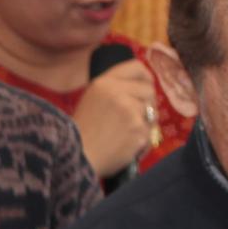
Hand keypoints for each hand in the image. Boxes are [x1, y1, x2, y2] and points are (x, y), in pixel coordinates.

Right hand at [73, 59, 161, 181]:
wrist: (75, 161)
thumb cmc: (79, 135)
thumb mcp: (90, 102)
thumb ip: (113, 91)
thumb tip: (141, 89)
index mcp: (103, 83)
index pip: (136, 67)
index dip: (145, 78)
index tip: (144, 88)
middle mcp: (117, 92)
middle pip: (149, 90)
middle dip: (147, 104)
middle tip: (134, 118)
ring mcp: (130, 111)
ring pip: (152, 112)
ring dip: (144, 123)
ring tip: (125, 135)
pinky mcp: (138, 129)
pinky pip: (150, 132)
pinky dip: (141, 141)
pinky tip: (126, 147)